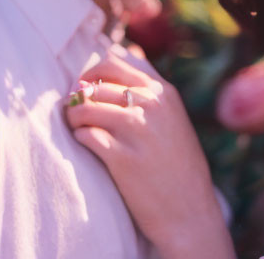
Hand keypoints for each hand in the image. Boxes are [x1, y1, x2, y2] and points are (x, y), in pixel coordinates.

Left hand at [65, 53, 234, 258]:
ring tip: (76, 126)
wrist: (190, 211)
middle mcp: (152, 105)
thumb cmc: (178, 164)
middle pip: (97, 84)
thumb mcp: (173, 117)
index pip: (116, 62)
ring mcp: (138, 130)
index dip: (92, 72)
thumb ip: (150, 89)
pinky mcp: (123, 157)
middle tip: (73, 108)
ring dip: (74, 116)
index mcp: (164, 92)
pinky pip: (86, 135)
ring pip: (86, 107)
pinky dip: (80, 137)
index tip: (86, 85)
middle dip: (78, 94)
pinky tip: (85, 143)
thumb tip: (123, 51)